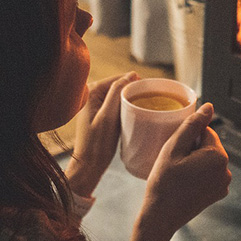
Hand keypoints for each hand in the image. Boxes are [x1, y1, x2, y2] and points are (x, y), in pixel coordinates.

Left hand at [66, 72, 138, 196]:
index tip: (151, 91)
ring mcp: (94, 104)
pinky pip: (115, 105)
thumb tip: (131, 75)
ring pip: (118, 96)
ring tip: (144, 106)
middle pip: (118, 86)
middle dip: (133, 91)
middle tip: (150, 100)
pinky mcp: (98, 114)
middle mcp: (90, 94)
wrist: (89, 165)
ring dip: (130, 100)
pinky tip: (134, 113)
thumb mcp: (108, 116)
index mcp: (91, 91)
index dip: (135, 83)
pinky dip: (125, 107)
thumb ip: (117, 92)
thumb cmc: (97, 143)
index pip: (118, 79)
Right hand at [137, 103, 231, 237]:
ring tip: (178, 174)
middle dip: (193, 149)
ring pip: (208, 160)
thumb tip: (209, 107)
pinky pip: (210, 174)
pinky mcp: (218, 194)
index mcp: (218, 156)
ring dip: (195, 161)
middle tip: (174, 163)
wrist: (161, 216)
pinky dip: (199, 174)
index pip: (205, 131)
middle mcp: (226, 170)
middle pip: (209, 146)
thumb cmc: (164, 182)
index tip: (175, 151)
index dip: (187, 138)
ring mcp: (224, 184)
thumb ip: (192, 125)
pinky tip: (184, 183)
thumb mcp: (173, 148)